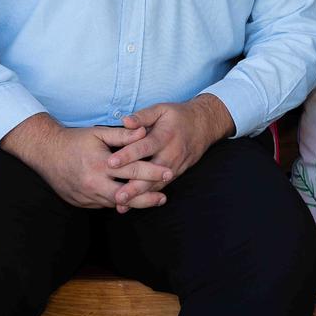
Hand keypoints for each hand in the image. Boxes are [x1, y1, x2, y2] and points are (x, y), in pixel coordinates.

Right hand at [1, 114, 170, 208]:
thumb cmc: (75, 140)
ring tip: (153, 200)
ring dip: (134, 203)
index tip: (169, 173)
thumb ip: (123, 134)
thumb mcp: (99, 133)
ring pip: (115, 204)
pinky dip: (117, 203)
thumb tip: (145, 132)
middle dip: (147, 197)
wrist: (45, 153)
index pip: (133, 171)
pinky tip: (130, 201)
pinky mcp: (80, 202)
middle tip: (164, 198)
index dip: (153, 172)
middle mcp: (93, 183)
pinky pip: (103, 205)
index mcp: (100, 164)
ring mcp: (85, 195)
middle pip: (126, 195)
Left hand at [107, 95, 234, 211]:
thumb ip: (143, 116)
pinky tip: (133, 204)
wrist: (205, 126)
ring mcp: (176, 165)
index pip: (144, 146)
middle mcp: (171, 153)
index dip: (128, 155)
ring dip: (140, 196)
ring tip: (122, 206)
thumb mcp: (162, 109)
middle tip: (118, 196)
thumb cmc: (178, 116)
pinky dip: (148, 196)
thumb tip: (125, 121)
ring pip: (157, 184)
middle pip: (151, 172)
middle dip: (134, 186)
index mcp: (165, 135)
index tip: (111, 163)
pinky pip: (162, 186)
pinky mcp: (177, 173)